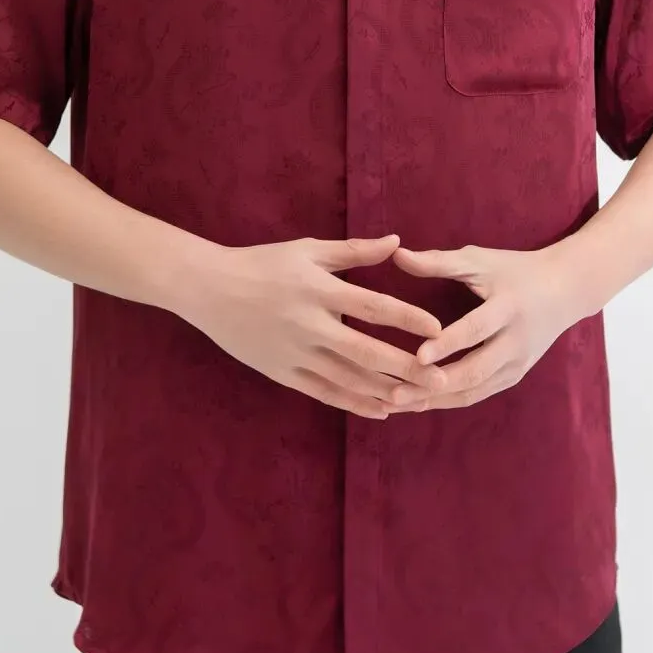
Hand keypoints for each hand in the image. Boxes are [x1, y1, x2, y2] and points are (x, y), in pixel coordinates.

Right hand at [185, 233, 447, 418]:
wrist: (209, 290)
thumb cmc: (263, 263)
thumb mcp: (307, 250)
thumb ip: (354, 251)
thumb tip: (397, 242)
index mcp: (319, 290)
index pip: (372, 306)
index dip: (407, 319)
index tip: (438, 330)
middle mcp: (310, 325)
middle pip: (367, 352)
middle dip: (408, 367)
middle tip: (444, 379)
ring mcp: (295, 354)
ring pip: (349, 380)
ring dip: (387, 391)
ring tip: (421, 400)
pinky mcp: (283, 374)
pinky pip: (326, 394)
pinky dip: (356, 404)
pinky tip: (383, 410)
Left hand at [384, 240, 589, 410]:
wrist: (564, 290)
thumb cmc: (515, 270)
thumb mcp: (481, 260)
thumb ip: (439, 261)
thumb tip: (397, 255)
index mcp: (509, 308)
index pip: (476, 330)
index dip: (448, 344)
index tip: (418, 356)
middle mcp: (516, 342)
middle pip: (475, 371)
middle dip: (434, 384)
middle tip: (395, 393)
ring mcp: (517, 365)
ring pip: (474, 391)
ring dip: (435, 399)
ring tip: (397, 403)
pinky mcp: (513, 377)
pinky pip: (477, 395)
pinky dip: (447, 401)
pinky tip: (418, 402)